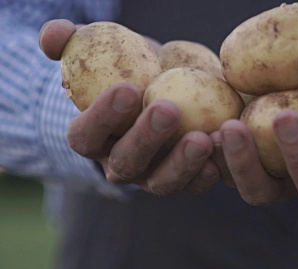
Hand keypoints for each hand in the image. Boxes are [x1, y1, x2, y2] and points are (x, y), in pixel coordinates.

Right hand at [39, 19, 219, 194]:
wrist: (162, 91)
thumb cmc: (125, 68)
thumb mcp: (97, 51)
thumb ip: (71, 40)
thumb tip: (55, 35)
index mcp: (92, 138)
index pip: (86, 135)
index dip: (102, 116)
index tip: (127, 88)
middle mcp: (119, 165)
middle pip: (126, 161)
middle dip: (146, 138)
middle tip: (168, 110)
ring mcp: (152, 177)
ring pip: (162, 181)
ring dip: (182, 162)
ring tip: (203, 138)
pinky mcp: (185, 181)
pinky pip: (195, 184)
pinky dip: (209, 172)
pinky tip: (222, 154)